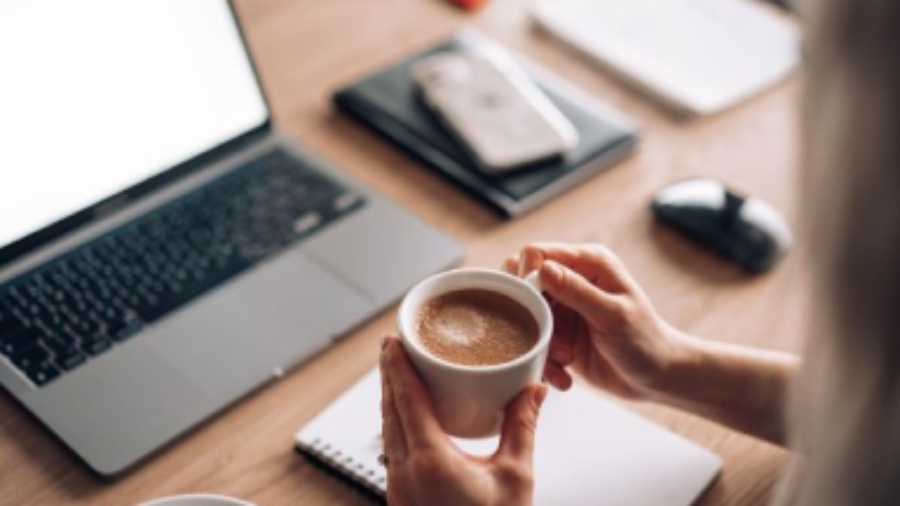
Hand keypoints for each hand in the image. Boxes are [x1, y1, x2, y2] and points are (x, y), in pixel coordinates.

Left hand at [380, 336, 547, 505]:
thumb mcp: (515, 477)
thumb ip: (522, 428)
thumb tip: (534, 390)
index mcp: (431, 460)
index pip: (406, 400)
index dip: (397, 365)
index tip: (393, 339)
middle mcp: (404, 473)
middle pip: (389, 410)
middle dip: (389, 374)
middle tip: (392, 344)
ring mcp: (397, 487)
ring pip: (386, 431)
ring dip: (389, 399)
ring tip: (396, 372)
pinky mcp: (400, 498)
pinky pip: (391, 450)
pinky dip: (394, 423)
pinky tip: (405, 416)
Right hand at [504, 243, 691, 400]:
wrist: (654, 378)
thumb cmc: (644, 341)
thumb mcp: (613, 315)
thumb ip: (578, 291)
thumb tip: (542, 268)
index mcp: (589, 263)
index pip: (537, 253)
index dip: (527, 276)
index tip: (535, 307)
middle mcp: (572, 279)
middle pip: (522, 280)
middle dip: (528, 313)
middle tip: (546, 335)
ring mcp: (563, 306)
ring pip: (524, 314)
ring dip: (539, 341)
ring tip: (566, 359)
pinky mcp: (558, 332)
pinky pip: (532, 340)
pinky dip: (544, 361)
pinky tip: (563, 375)